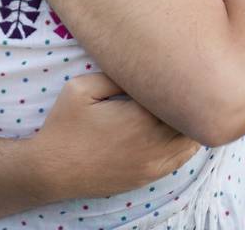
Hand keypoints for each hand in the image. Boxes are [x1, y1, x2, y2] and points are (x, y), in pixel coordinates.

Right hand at [26, 73, 199, 200]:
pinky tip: (172, 129)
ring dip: (188, 122)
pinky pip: (182, 158)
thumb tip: (140, 70)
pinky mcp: (150, 175)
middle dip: (186, 100)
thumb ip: (113, 76)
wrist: (53, 171)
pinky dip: (184, 141)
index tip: (166, 70)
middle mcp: (154, 141)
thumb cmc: (64, 126)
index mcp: (139, 116)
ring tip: (175, 105)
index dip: (176, 81)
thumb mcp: (80, 89)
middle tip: (175, 84)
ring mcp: (154, 162)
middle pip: (190, 118)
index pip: (177, 94)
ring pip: (191, 140)